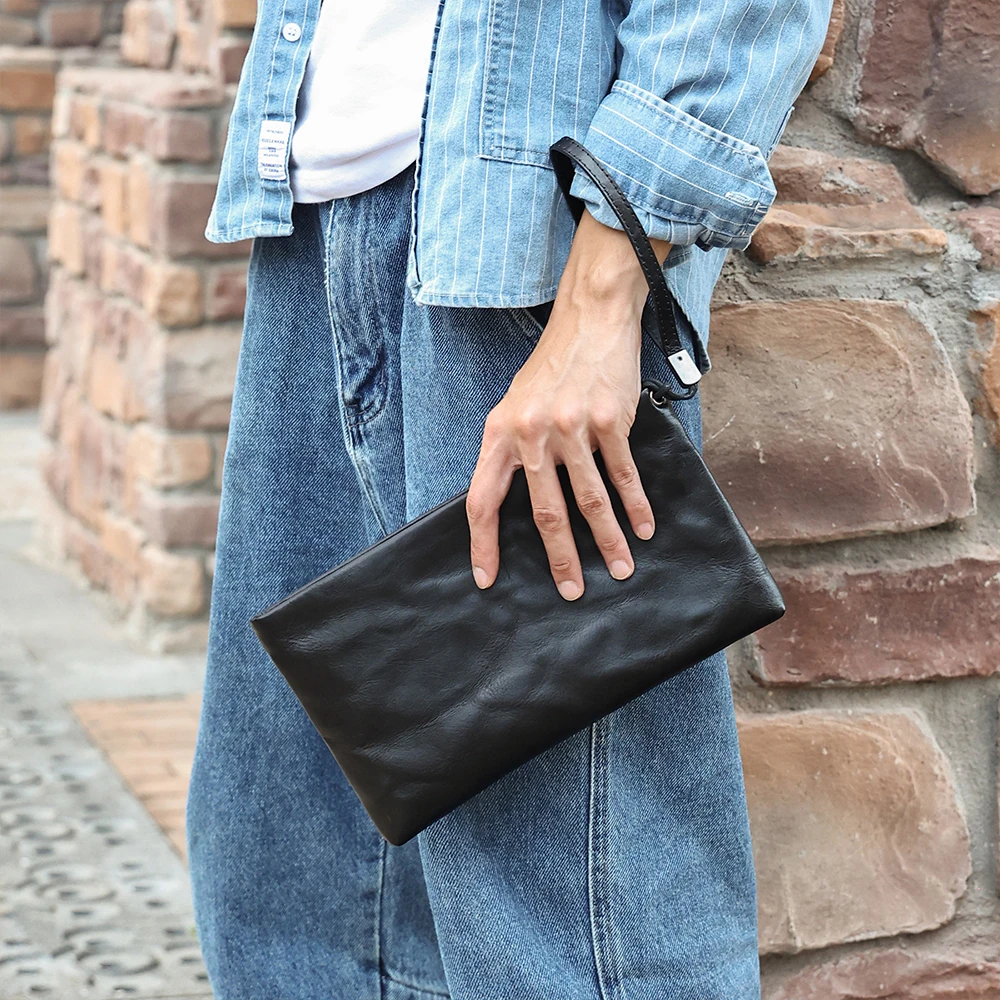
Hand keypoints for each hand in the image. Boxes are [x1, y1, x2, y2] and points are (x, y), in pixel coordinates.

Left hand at [467, 209, 670, 599]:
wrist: (589, 319)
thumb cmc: (551, 368)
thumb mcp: (514, 405)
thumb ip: (510, 451)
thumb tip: (514, 502)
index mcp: (499, 432)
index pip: (483, 499)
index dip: (482, 543)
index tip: (487, 579)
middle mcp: (531, 432)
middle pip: (545, 511)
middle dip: (560, 558)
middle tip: (572, 591)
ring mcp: (572, 426)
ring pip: (590, 499)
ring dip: (607, 540)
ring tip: (620, 568)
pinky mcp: (610, 419)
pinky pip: (623, 474)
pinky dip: (635, 505)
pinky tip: (643, 528)